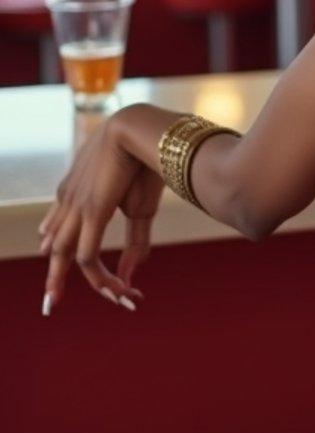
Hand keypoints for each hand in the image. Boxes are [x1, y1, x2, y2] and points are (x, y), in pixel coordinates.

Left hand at [38, 111, 158, 313]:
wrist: (141, 130)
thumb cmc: (144, 162)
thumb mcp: (140, 209)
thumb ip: (135, 242)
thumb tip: (132, 273)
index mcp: (77, 191)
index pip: (58, 227)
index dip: (56, 248)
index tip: (53, 261)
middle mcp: (70, 201)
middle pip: (55, 246)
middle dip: (54, 275)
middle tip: (51, 298)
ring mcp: (77, 208)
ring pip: (64, 255)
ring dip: (67, 281)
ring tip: (67, 302)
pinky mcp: (91, 212)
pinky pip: (86, 255)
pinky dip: (98, 277)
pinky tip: (112, 290)